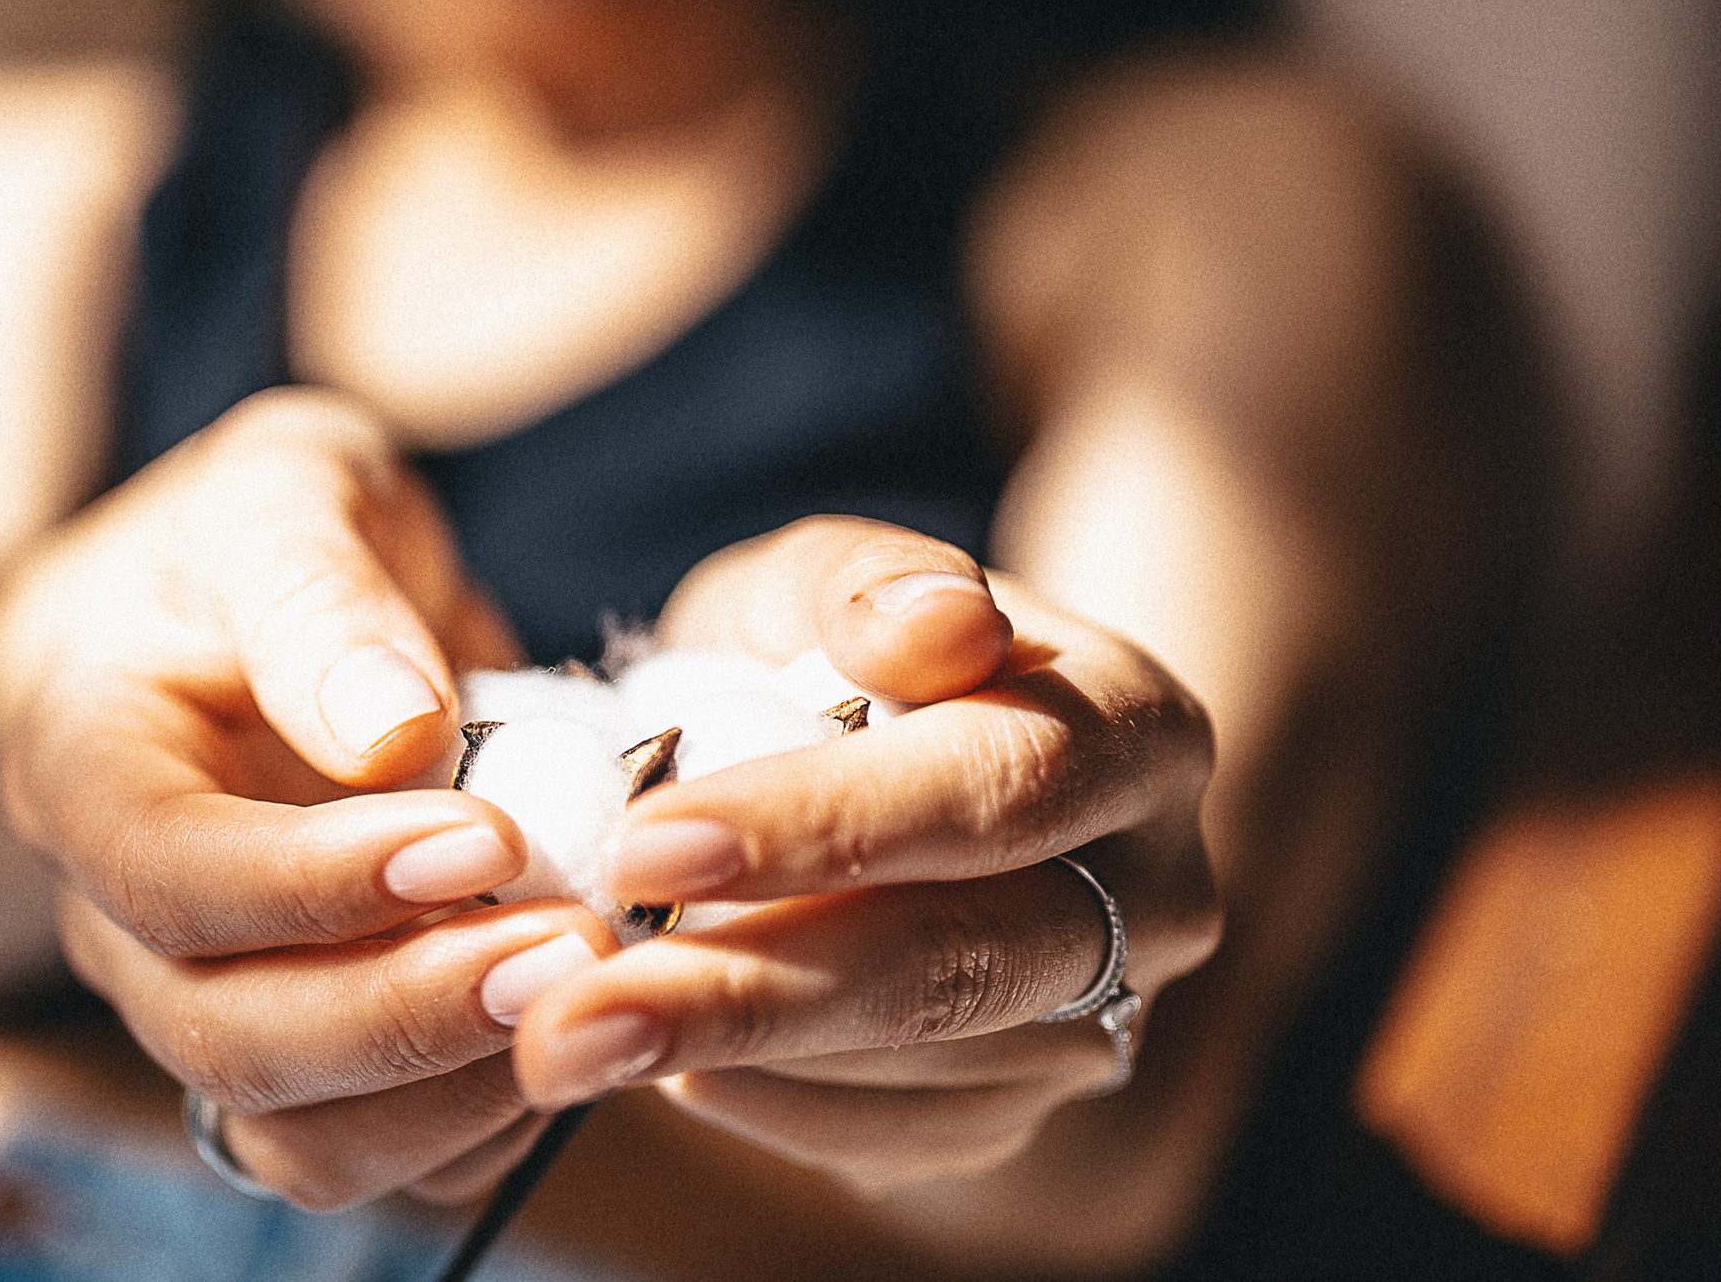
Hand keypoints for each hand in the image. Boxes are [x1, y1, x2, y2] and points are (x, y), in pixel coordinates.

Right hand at [0, 387, 615, 1208]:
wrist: (271, 607)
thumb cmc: (270, 535)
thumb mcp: (287, 493)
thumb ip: (320, 596)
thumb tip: (394, 734)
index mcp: (86, 771)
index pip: (167, 873)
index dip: (316, 880)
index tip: (486, 837)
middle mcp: (123, 921)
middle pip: (222, 1035)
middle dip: (400, 1011)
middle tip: (573, 946)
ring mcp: (210, 1005)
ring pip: (294, 1136)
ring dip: (448, 1090)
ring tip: (592, 994)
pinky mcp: (311, 1061)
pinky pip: (380, 1155)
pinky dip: (483, 1123)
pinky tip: (584, 1028)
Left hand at [506, 517, 1221, 1192]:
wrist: (876, 773)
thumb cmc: (831, 659)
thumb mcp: (822, 583)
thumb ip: (863, 584)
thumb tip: (938, 624)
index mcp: (1135, 727)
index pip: (995, 787)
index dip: (825, 824)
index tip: (648, 845)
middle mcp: (1154, 890)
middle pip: (963, 962)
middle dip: (751, 990)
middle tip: (576, 1012)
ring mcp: (1100, 1020)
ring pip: (919, 1070)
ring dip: (728, 1057)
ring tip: (566, 1036)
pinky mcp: (1020, 1112)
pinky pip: (891, 1136)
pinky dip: (760, 1104)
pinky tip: (657, 1059)